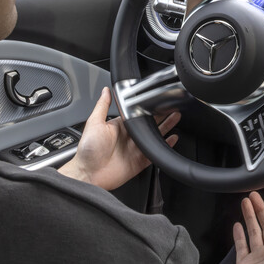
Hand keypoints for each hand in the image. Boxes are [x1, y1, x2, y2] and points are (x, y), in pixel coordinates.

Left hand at [58, 87, 178, 189]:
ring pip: (155, 136)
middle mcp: (129, 137)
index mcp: (119, 127)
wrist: (88, 173)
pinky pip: (155, 153)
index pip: (137, 113)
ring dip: (166, 127)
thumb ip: (102, 106)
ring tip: (176, 117)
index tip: (158, 99)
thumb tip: (106, 90)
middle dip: (161, 115)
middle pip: (149, 124)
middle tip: (172, 106)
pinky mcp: (139, 162)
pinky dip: (165, 146)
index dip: (148, 107)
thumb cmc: (88, 150)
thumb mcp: (94, 123)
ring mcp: (135, 149)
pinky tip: (172, 139)